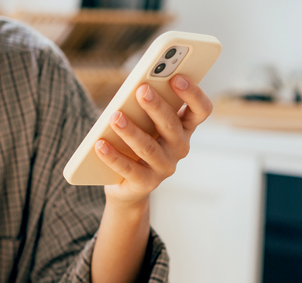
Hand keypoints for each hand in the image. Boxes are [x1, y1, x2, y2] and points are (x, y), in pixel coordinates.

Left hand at [94, 75, 212, 204]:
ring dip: (130, 131)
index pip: (201, 110)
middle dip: (156, 106)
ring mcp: (164, 167)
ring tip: (115, 117)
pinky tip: (100, 145)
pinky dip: (112, 156)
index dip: (193, 94)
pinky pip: (128, 168)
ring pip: (148, 147)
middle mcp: (179, 148)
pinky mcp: (146, 183)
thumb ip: (145, 106)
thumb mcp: (144, 123)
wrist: (128, 185)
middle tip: (141, 90)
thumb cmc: (136, 143)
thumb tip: (134, 88)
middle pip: (171, 125)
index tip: (177, 78)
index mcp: (184, 128)